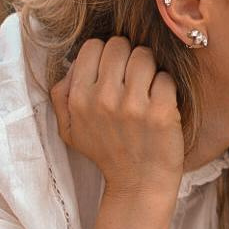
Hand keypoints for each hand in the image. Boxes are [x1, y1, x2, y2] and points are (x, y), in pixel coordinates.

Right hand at [50, 38, 182, 200]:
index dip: (105, 54)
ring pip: (144, 55)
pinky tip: (160, 103)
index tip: (112, 71)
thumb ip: (62, 94)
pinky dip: (166, 87)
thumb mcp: (69, 129)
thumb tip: (72, 63)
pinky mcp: (161, 112)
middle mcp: (103, 99)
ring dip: (149, 69)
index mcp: (79, 98)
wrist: (138, 184)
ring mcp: (133, 105)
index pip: (93, 46)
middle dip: (128, 57)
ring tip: (146, 88)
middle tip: (132, 77)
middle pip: (120, 45)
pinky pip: (166, 77)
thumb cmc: (106, 152)